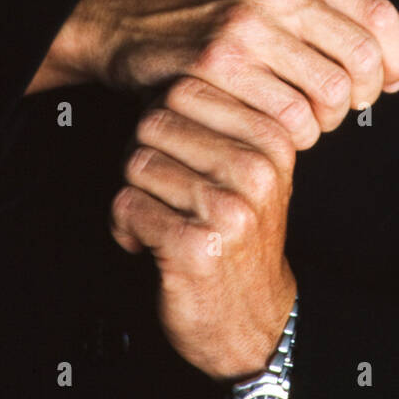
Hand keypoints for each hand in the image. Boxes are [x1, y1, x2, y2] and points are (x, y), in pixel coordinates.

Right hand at [26, 0, 398, 146]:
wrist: (124, 14)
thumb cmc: (203, 10)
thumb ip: (326, 15)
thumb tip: (392, 64)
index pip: (379, 15)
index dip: (398, 57)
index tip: (392, 81)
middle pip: (361, 60)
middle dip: (363, 97)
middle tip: (341, 108)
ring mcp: (246, 28)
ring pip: (328, 95)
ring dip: (325, 122)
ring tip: (304, 120)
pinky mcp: (217, 67)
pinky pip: (285, 118)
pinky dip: (292, 136)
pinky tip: (275, 129)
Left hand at [110, 75, 298, 378]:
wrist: (254, 321)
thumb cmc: (242, 241)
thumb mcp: (254, 172)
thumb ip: (224, 122)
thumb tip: (171, 77)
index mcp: (272, 141)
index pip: (189, 89)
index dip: (166, 118)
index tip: (179, 153)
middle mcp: (255, 171)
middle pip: (155, 123)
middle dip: (145, 156)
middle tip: (164, 190)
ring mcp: (227, 210)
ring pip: (137, 164)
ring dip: (135, 196)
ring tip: (162, 218)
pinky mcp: (195, 247)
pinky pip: (127, 208)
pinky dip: (126, 229)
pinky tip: (152, 244)